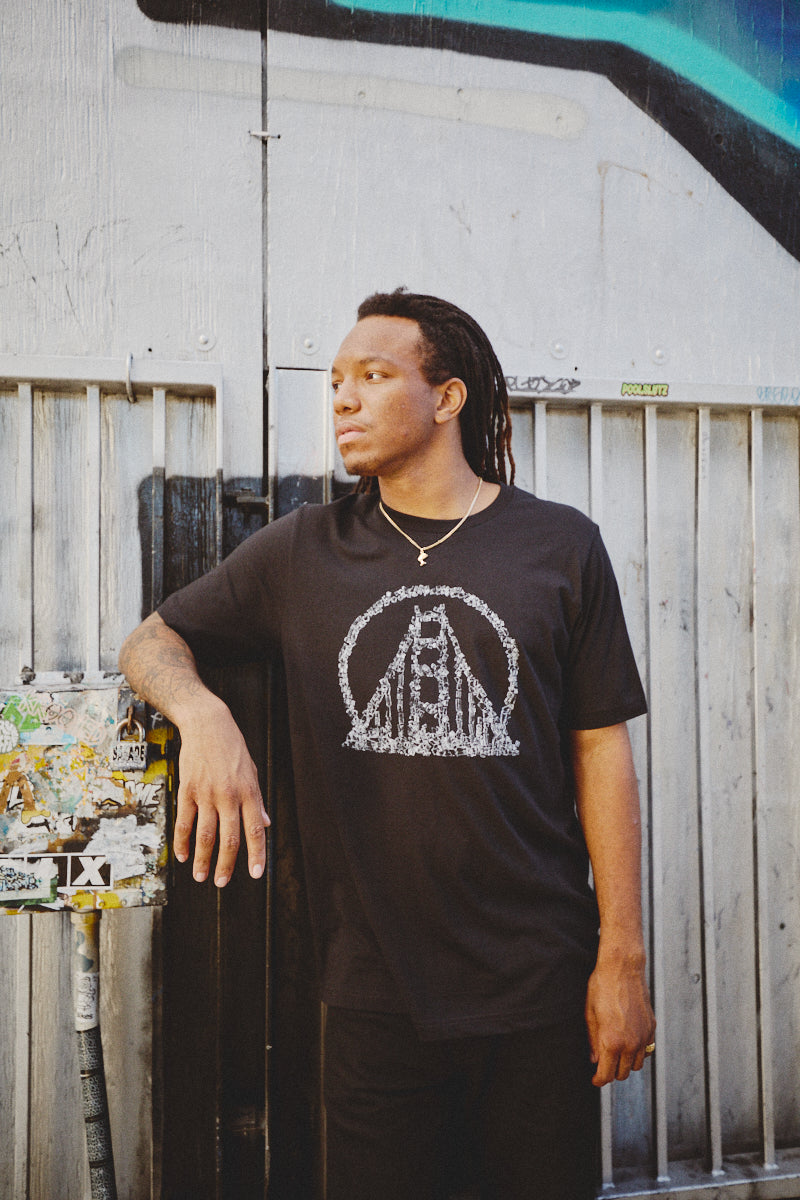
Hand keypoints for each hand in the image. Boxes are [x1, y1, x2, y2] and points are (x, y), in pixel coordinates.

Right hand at [173, 696, 269, 886]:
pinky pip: (184, 822)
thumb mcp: (253, 772)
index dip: (257, 854)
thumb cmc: (233, 748)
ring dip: (202, 859)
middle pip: (229, 839)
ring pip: (204, 835)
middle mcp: (229, 796)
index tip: (256, 874)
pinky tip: (183, 855)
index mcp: (249, 792)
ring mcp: (206, 794)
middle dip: (226, 865)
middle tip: (222, 883)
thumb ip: (257, 801)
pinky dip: (182, 842)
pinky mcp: (187, 790)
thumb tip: (265, 824)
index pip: (255, 830)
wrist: (208, 724)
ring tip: (201, 876)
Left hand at [585, 947, 655, 1086]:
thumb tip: (595, 1059)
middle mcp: (630, 1043)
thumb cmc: (601, 988)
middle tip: (603, 1065)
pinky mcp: (651, 1027)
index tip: (595, 1080)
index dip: (599, 1080)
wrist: (623, 968)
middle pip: (623, 1073)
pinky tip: (628, 1042)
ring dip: (626, 1063)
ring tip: (616, 1054)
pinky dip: (638, 1052)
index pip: (607, 1074)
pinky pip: (647, 1050)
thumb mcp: (590, 1014)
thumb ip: (593, 1041)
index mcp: (611, 1042)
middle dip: (612, 1072)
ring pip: (637, 1065)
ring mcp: (643, 1036)